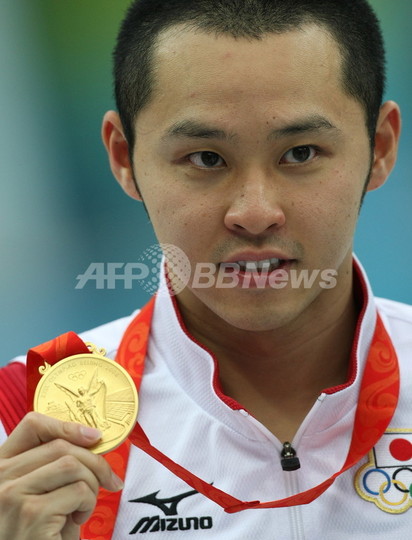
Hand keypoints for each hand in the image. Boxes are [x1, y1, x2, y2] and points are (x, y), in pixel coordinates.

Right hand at [0, 412, 122, 539]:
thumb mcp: (36, 494)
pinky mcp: (31, 514)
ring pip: (72, 465)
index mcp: (0, 467)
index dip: (67, 426)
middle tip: (109, 480)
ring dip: (91, 485)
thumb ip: (49, 466)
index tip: (93, 436)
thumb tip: (91, 438)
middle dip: (94, 461)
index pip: (32, 425)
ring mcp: (12, 494)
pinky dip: (88, 504)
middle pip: (60, 445)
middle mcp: (0, 477)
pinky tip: (77, 521)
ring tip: (84, 507)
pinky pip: (78, 491)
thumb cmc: (34, 534)